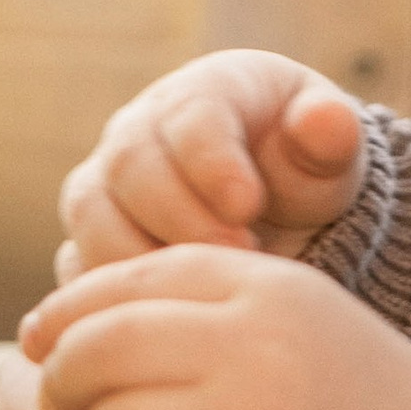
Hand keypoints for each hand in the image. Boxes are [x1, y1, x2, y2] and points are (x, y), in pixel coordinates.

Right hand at [58, 50, 366, 272]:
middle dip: (182, 216)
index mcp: (203, 93)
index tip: (249, 206)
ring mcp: (106, 185)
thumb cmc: (302, 173)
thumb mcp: (330, 155)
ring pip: (93, 216)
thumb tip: (325, 119)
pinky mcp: (89, 240)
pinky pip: (78, 267)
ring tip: (204, 290)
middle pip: (131, 164)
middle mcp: (139, 131)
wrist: (274, 215)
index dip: (213, 159)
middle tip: (236, 255)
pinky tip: (165, 316)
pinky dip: (113, 296)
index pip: (191, 114)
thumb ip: (332, 138)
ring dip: (144, 258)